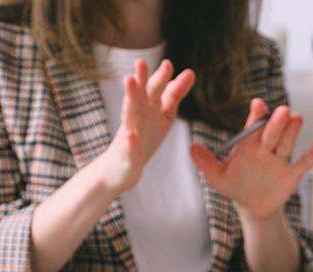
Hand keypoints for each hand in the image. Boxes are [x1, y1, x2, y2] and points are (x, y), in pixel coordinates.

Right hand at [97, 58, 195, 193]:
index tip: (168, 64)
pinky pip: (129, 149)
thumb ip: (174, 95)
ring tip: (128, 81)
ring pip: (129, 114)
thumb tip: (190, 72)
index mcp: (150, 109)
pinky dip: (130, 142)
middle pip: (142, 96)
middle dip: (142, 80)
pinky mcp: (126, 155)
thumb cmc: (144, 137)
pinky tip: (131, 136)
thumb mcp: (163, 115)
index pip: (159, 91)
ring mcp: (130, 134)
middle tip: (141, 62)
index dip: (163, 78)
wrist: (121, 168)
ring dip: (129, 99)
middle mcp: (139, 116)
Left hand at [189, 98, 312, 221]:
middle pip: (272, 133)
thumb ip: (206, 162)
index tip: (258, 105)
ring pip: (287, 143)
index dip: (256, 117)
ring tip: (297, 118)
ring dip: (293, 132)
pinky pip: (305, 162)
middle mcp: (266, 148)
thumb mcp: (217, 177)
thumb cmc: (235, 187)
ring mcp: (280, 160)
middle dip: (276, 123)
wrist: (253, 206)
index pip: (253, 128)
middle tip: (282, 111)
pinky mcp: (292, 173)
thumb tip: (191, 148)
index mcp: (248, 145)